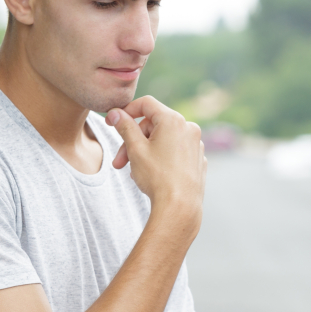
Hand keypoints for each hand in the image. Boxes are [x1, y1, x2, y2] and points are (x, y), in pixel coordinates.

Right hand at [107, 96, 205, 216]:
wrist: (179, 207)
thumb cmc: (157, 177)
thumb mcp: (135, 149)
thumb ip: (125, 127)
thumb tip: (116, 113)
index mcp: (173, 120)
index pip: (146, 104)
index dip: (126, 111)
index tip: (112, 122)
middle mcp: (188, 128)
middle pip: (154, 125)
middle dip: (133, 140)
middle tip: (119, 160)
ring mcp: (196, 144)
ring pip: (163, 139)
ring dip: (145, 151)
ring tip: (133, 170)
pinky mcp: (198, 159)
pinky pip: (174, 152)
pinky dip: (161, 158)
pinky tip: (151, 175)